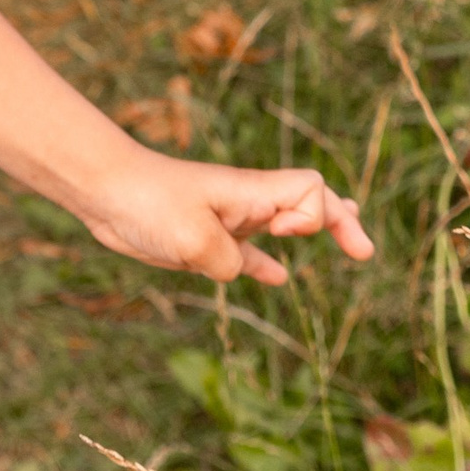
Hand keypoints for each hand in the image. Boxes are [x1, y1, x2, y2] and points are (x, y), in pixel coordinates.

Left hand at [72, 148, 372, 286]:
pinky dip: (265, 264)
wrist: (105, 192)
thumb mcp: (195, 241)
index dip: (315, 217)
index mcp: (251, 193)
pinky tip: (278, 278)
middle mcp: (245, 204)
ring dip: (311, 233)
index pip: (310, 191)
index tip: (286, 235)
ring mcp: (226, 219)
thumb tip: (238, 271)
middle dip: (340, 221)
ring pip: (280, 224)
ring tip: (350, 245)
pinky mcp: (203, 238)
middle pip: (308, 203)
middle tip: (364, 250)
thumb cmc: (149, 203)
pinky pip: (245, 253)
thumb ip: (229, 261)